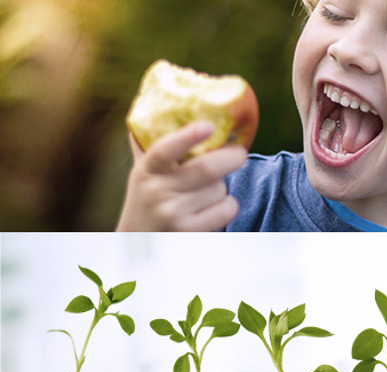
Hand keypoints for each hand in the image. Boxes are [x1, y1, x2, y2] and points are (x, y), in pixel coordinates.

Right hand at [116, 121, 245, 230]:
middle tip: (240, 153)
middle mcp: (158, 192)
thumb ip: (150, 144)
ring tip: (213, 189)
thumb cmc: (146, 199)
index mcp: (147, 170)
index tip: (208, 126)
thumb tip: (159, 103)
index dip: (188, 137)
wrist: (137, 243)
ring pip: (219, 189)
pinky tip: (219, 206)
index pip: (164, 150)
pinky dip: (229, 205)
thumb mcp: (142, 172)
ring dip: (224, 186)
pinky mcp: (190, 232)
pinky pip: (225, 210)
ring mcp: (174, 214)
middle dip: (231, 157)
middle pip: (206, 169)